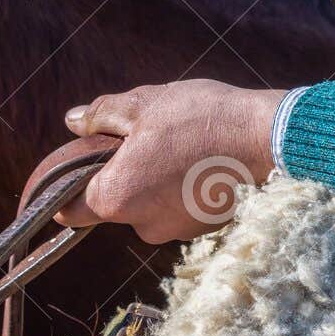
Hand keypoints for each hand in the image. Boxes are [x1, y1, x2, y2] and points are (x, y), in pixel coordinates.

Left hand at [55, 81, 284, 243]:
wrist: (270, 139)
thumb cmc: (202, 118)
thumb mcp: (144, 104)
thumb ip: (102, 115)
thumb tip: (73, 121)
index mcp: (117, 196)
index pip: (70, 208)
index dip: (65, 188)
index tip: (75, 167)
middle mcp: (144, 225)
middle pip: (116, 202)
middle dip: (124, 173)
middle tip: (145, 136)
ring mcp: (178, 231)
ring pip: (151, 204)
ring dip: (157, 180)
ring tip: (183, 144)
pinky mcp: (206, 229)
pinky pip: (181, 207)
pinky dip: (185, 187)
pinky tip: (204, 159)